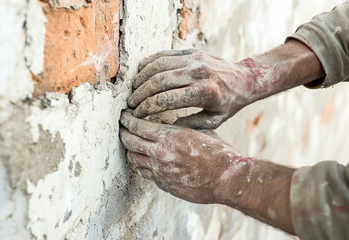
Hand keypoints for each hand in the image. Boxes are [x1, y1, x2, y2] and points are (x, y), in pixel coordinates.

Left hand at [119, 111, 246, 203]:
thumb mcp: (199, 131)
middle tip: (121, 127)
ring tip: (130, 143)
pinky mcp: (163, 184)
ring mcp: (160, 171)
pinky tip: (143, 159)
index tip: (124, 115)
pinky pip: (144, 173)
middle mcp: (161, 154)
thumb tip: (167, 126)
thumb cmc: (217, 152)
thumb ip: (179, 129)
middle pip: (130, 142)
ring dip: (130, 149)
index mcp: (170, 136)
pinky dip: (140, 164)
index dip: (128, 119)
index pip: (138, 126)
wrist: (226, 178)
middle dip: (123, 132)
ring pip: (134, 158)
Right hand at [128, 49, 260, 128]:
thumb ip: (189, 124)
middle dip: (140, 94)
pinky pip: (164, 55)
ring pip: (158, 66)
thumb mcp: (214, 121)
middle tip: (130, 104)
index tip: (137, 114)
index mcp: (204, 92)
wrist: (244, 79)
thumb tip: (163, 127)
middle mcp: (197, 72)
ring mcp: (194, 59)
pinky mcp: (191, 51)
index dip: (147, 107)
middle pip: (158, 81)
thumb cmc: (228, 103)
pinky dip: (149, 63)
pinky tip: (141, 73)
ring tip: (133, 90)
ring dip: (141, 78)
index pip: (166, 99)